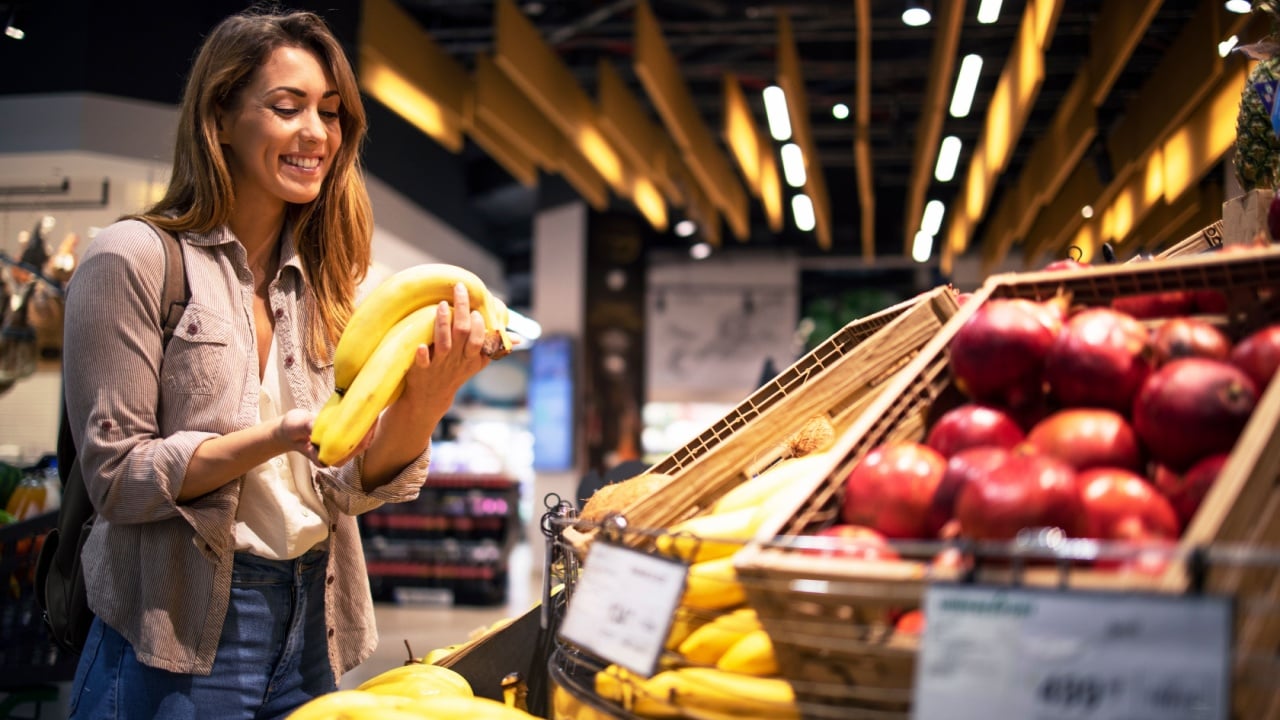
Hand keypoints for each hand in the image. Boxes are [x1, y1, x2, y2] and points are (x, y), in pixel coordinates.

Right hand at [278, 407, 377, 467]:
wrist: (291, 430)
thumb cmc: (292, 429)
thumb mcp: (297, 425)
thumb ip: (307, 426)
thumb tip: (317, 425)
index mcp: (327, 459)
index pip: (350, 449)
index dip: (362, 436)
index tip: (369, 420)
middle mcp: (337, 458)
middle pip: (361, 445)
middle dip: (369, 428)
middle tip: (374, 409)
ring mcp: (342, 451)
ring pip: (362, 439)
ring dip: (369, 425)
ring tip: (374, 407)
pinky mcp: (344, 442)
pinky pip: (359, 434)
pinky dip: (365, 423)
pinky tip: (368, 411)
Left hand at [401, 282, 491, 408]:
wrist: (432, 396)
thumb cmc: (456, 372)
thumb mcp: (478, 362)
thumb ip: (495, 347)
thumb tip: (519, 339)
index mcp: (472, 357)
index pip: (479, 340)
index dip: (478, 325)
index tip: (477, 311)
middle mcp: (457, 359)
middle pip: (462, 333)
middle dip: (463, 311)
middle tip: (459, 289)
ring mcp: (439, 364)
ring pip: (444, 342)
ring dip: (443, 323)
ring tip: (443, 304)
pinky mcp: (421, 369)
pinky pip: (422, 362)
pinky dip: (422, 354)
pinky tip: (420, 345)